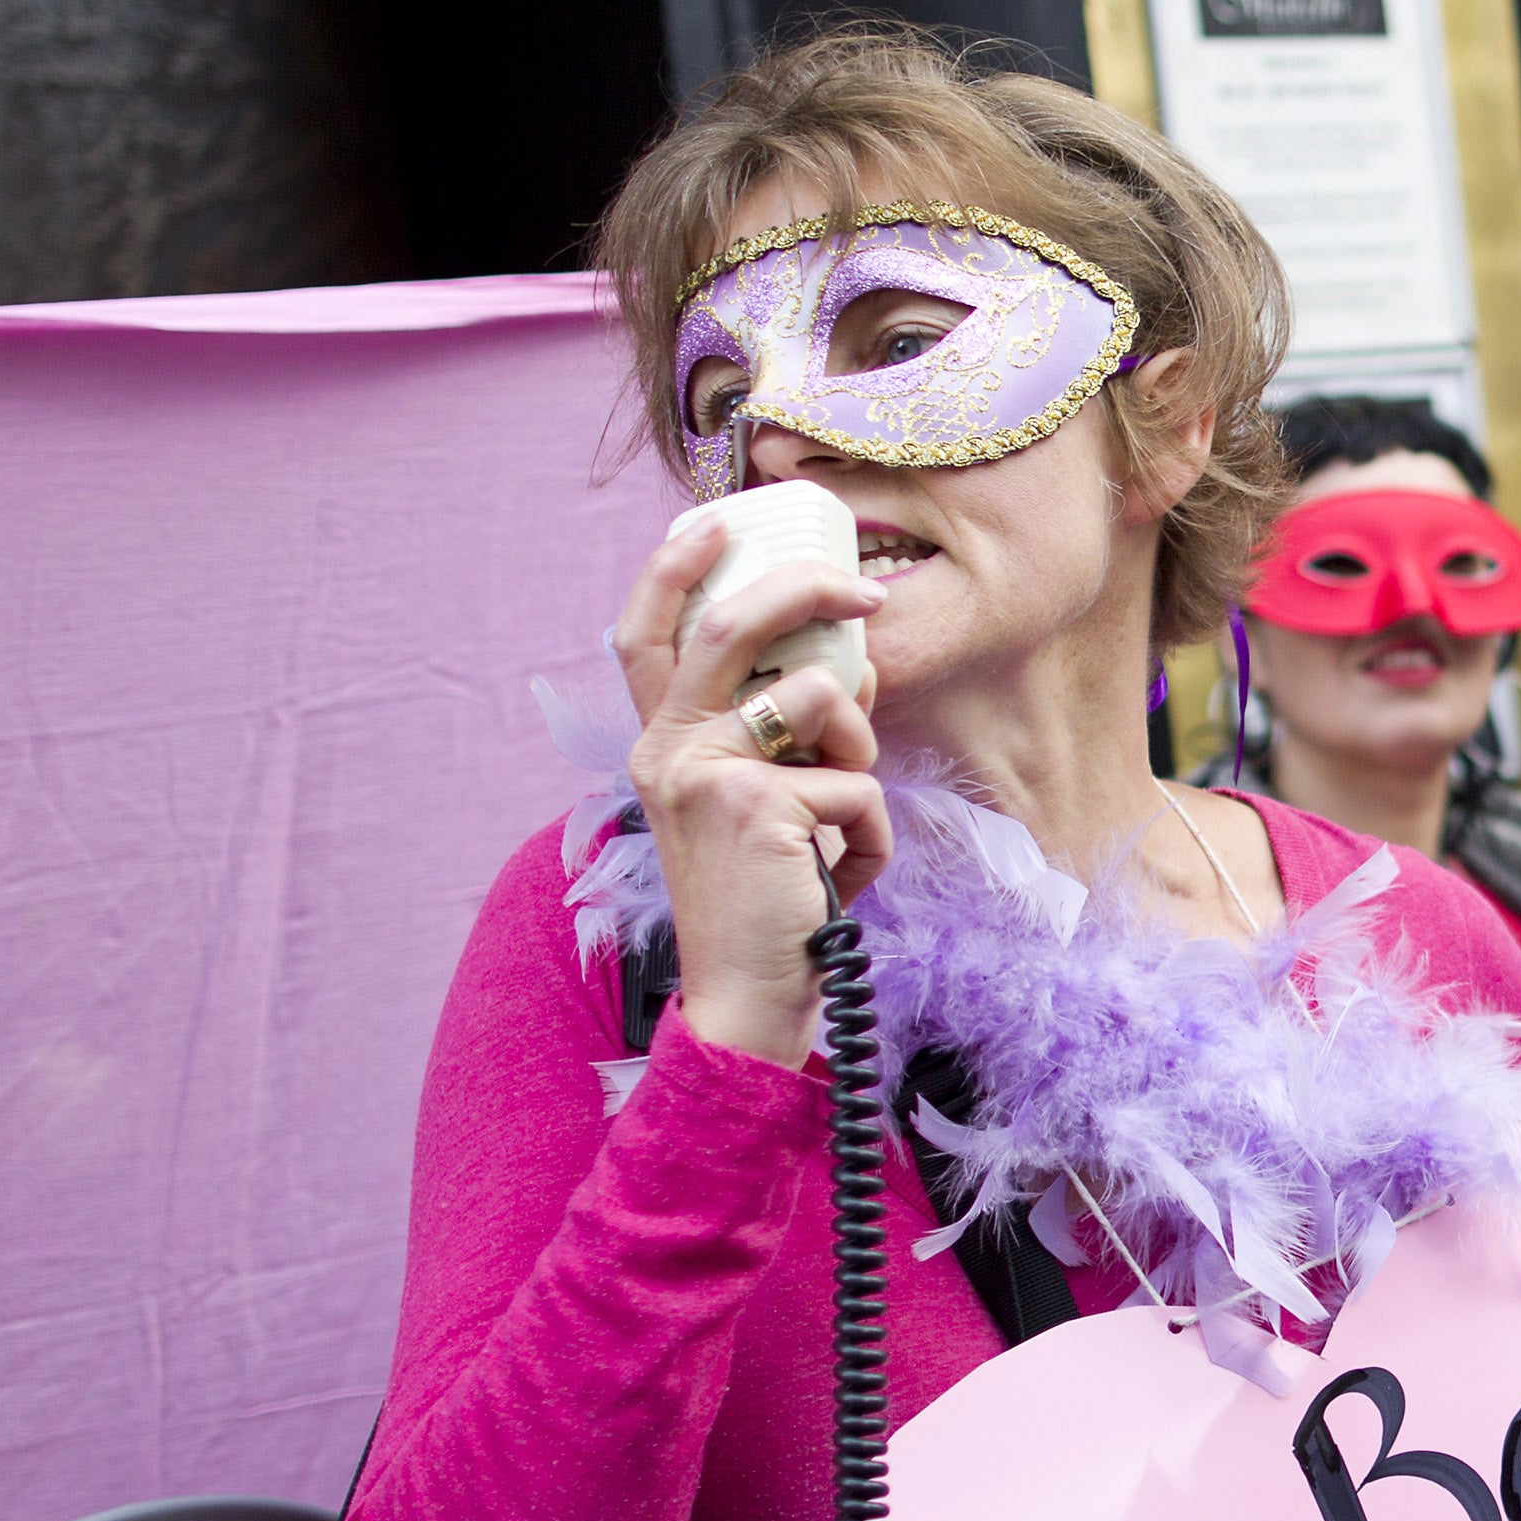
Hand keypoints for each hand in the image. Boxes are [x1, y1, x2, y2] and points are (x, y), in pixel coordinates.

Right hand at [612, 513, 893, 1067]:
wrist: (747, 998)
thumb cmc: (768, 902)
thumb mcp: (773, 805)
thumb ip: (793, 738)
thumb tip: (857, 671)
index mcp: (663, 745)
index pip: (647, 636)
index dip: (674, 569)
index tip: (714, 522)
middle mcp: (669, 749)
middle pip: (734, 626)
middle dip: (807, 592)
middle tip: (867, 596)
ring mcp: (706, 772)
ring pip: (825, 706)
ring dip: (863, 761)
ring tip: (839, 829)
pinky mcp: (758, 803)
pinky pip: (860, 783)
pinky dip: (873, 835)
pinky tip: (842, 879)